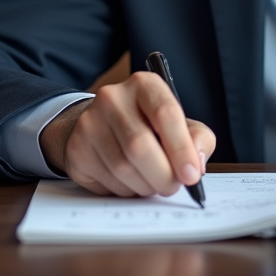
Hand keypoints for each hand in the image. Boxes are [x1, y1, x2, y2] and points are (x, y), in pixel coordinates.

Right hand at [40, 72, 215, 197]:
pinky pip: (106, 180)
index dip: (181, 148)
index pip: (165, 113)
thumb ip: (198, 139)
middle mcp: (113, 97)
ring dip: (145, 186)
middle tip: (173, 187)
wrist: (105, 128)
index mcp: (145, 84)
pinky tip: (131, 182)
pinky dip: (125, 190)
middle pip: (140, 145)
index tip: (191, 175)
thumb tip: (196, 163)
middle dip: (163, 175)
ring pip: (123, 168)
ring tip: (153, 183)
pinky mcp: (77, 148)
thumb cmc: (151, 127)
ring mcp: (90, 122)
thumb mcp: (181, 125)